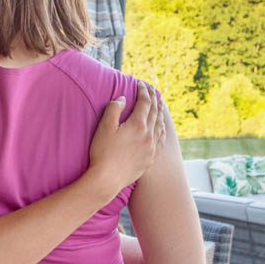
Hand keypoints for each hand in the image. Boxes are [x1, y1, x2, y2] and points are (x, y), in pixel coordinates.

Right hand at [86, 81, 165, 198]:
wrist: (107, 179)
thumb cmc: (102, 153)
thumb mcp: (104, 127)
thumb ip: (114, 109)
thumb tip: (123, 99)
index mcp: (137, 125)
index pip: (144, 103)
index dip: (143, 91)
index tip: (140, 84)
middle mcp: (148, 135)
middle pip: (155, 112)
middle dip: (153, 98)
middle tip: (152, 89)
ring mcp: (151, 148)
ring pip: (160, 125)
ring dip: (160, 112)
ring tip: (159, 104)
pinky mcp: (150, 158)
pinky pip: (161, 139)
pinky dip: (162, 128)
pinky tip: (161, 127)